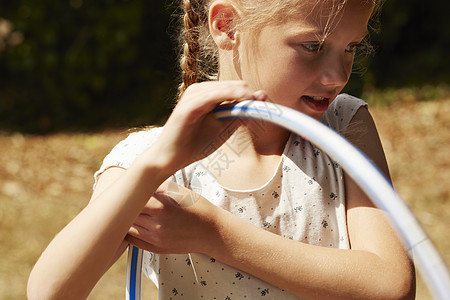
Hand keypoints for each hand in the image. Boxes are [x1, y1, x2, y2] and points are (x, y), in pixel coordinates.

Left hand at [125, 181, 221, 253]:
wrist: (212, 231)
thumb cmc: (198, 208)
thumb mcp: (180, 191)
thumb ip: (158, 186)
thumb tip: (142, 182)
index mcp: (161, 208)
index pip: (132, 200)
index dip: (128, 193)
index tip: (128, 189)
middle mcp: (156, 225)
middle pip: (128, 215)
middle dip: (126, 206)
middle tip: (126, 199)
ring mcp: (156, 239)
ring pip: (129, 229)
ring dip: (127, 220)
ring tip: (131, 211)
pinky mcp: (157, 249)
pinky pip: (134, 242)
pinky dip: (131, 233)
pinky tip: (136, 224)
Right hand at [145, 81, 266, 172]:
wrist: (169, 159)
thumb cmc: (193, 144)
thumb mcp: (223, 129)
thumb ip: (240, 115)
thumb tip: (260, 99)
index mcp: (207, 95)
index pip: (236, 88)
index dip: (252, 95)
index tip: (266, 104)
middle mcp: (200, 90)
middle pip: (234, 85)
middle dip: (250, 95)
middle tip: (265, 107)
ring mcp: (193, 96)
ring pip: (226, 88)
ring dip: (243, 96)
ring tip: (256, 106)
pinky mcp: (189, 105)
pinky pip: (213, 96)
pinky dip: (230, 97)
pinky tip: (243, 100)